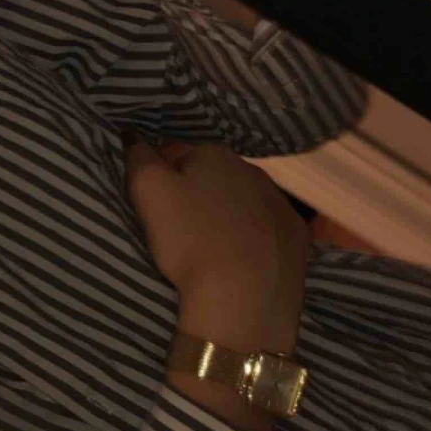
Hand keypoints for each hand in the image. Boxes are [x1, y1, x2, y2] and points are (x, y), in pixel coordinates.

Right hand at [125, 138, 309, 353]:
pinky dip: (256, 235)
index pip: (176, 154)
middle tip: (179, 229)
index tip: (152, 206)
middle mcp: (251, 170)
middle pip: (213, 176)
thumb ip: (138, 158)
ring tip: (211, 246)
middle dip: (197, 193)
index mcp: (213, 155)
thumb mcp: (149, 193)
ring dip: (227, 213)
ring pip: (244, 199)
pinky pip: (269, 227)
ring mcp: (279, 203)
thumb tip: (133, 134)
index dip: (160, 178)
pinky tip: (244, 258)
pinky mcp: (296, 235)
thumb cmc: (190, 240)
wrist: (244, 296)